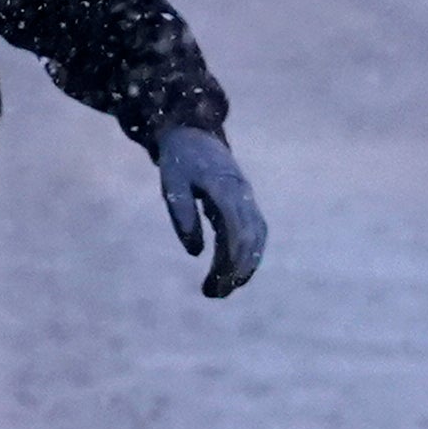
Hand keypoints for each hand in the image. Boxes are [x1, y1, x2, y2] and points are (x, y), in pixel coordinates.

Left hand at [154, 126, 265, 299]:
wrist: (194, 134)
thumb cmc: (180, 161)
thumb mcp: (172, 184)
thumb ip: (183, 215)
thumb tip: (196, 252)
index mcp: (225, 188)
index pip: (237, 230)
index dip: (231, 260)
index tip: (217, 284)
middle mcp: (243, 195)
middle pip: (249, 239)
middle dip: (235, 271)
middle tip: (213, 295)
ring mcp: (248, 199)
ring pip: (255, 239)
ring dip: (243, 267)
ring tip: (220, 291)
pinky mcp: (246, 204)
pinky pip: (254, 234)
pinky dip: (247, 256)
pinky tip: (232, 275)